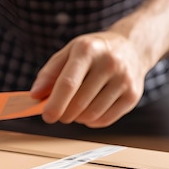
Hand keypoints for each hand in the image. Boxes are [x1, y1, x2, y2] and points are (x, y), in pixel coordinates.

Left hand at [30, 31, 151, 127]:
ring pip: (91, 115)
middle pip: (79, 103)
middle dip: (64, 114)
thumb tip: (35, 95)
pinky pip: (105, 120)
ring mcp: (124, 79)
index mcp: (87, 50)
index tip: (47, 117)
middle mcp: (109, 63)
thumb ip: (49, 73)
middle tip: (60, 113)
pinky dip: (92, 122)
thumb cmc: (93, 52)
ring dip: (77, 118)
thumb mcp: (69, 52)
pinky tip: (90, 110)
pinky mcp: (133, 95)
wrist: (132, 47)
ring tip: (76, 108)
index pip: (68, 84)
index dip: (55, 104)